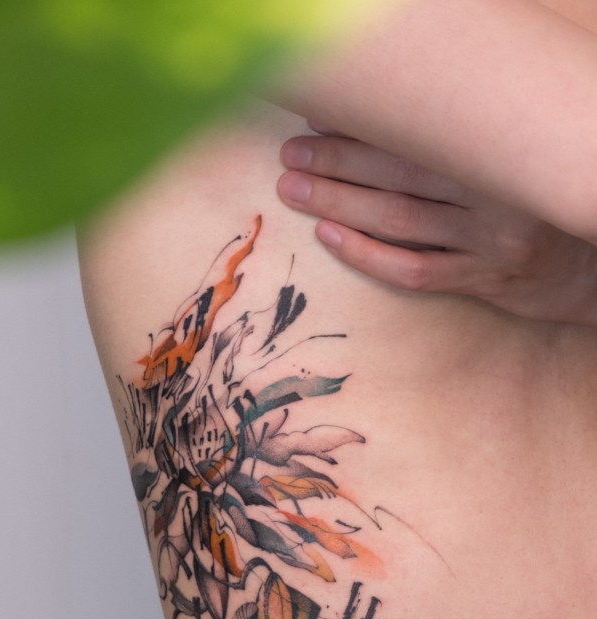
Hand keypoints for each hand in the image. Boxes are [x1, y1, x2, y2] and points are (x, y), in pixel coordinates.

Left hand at [277, 132, 596, 328]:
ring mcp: (490, 244)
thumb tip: (397, 116)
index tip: (320, 115)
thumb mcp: (518, 160)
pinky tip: (330, 237)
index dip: (366, 127)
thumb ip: (469, 142)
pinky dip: (368, 255)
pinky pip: (414, 271)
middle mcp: (498, 196)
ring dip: (340, 204)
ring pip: (400, 222)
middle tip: (292, 154)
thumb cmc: (547, 200)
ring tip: (294, 189)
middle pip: (401, 176)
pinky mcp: (483, 281)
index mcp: (503, 155)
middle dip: (339, 162)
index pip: (421, 137)